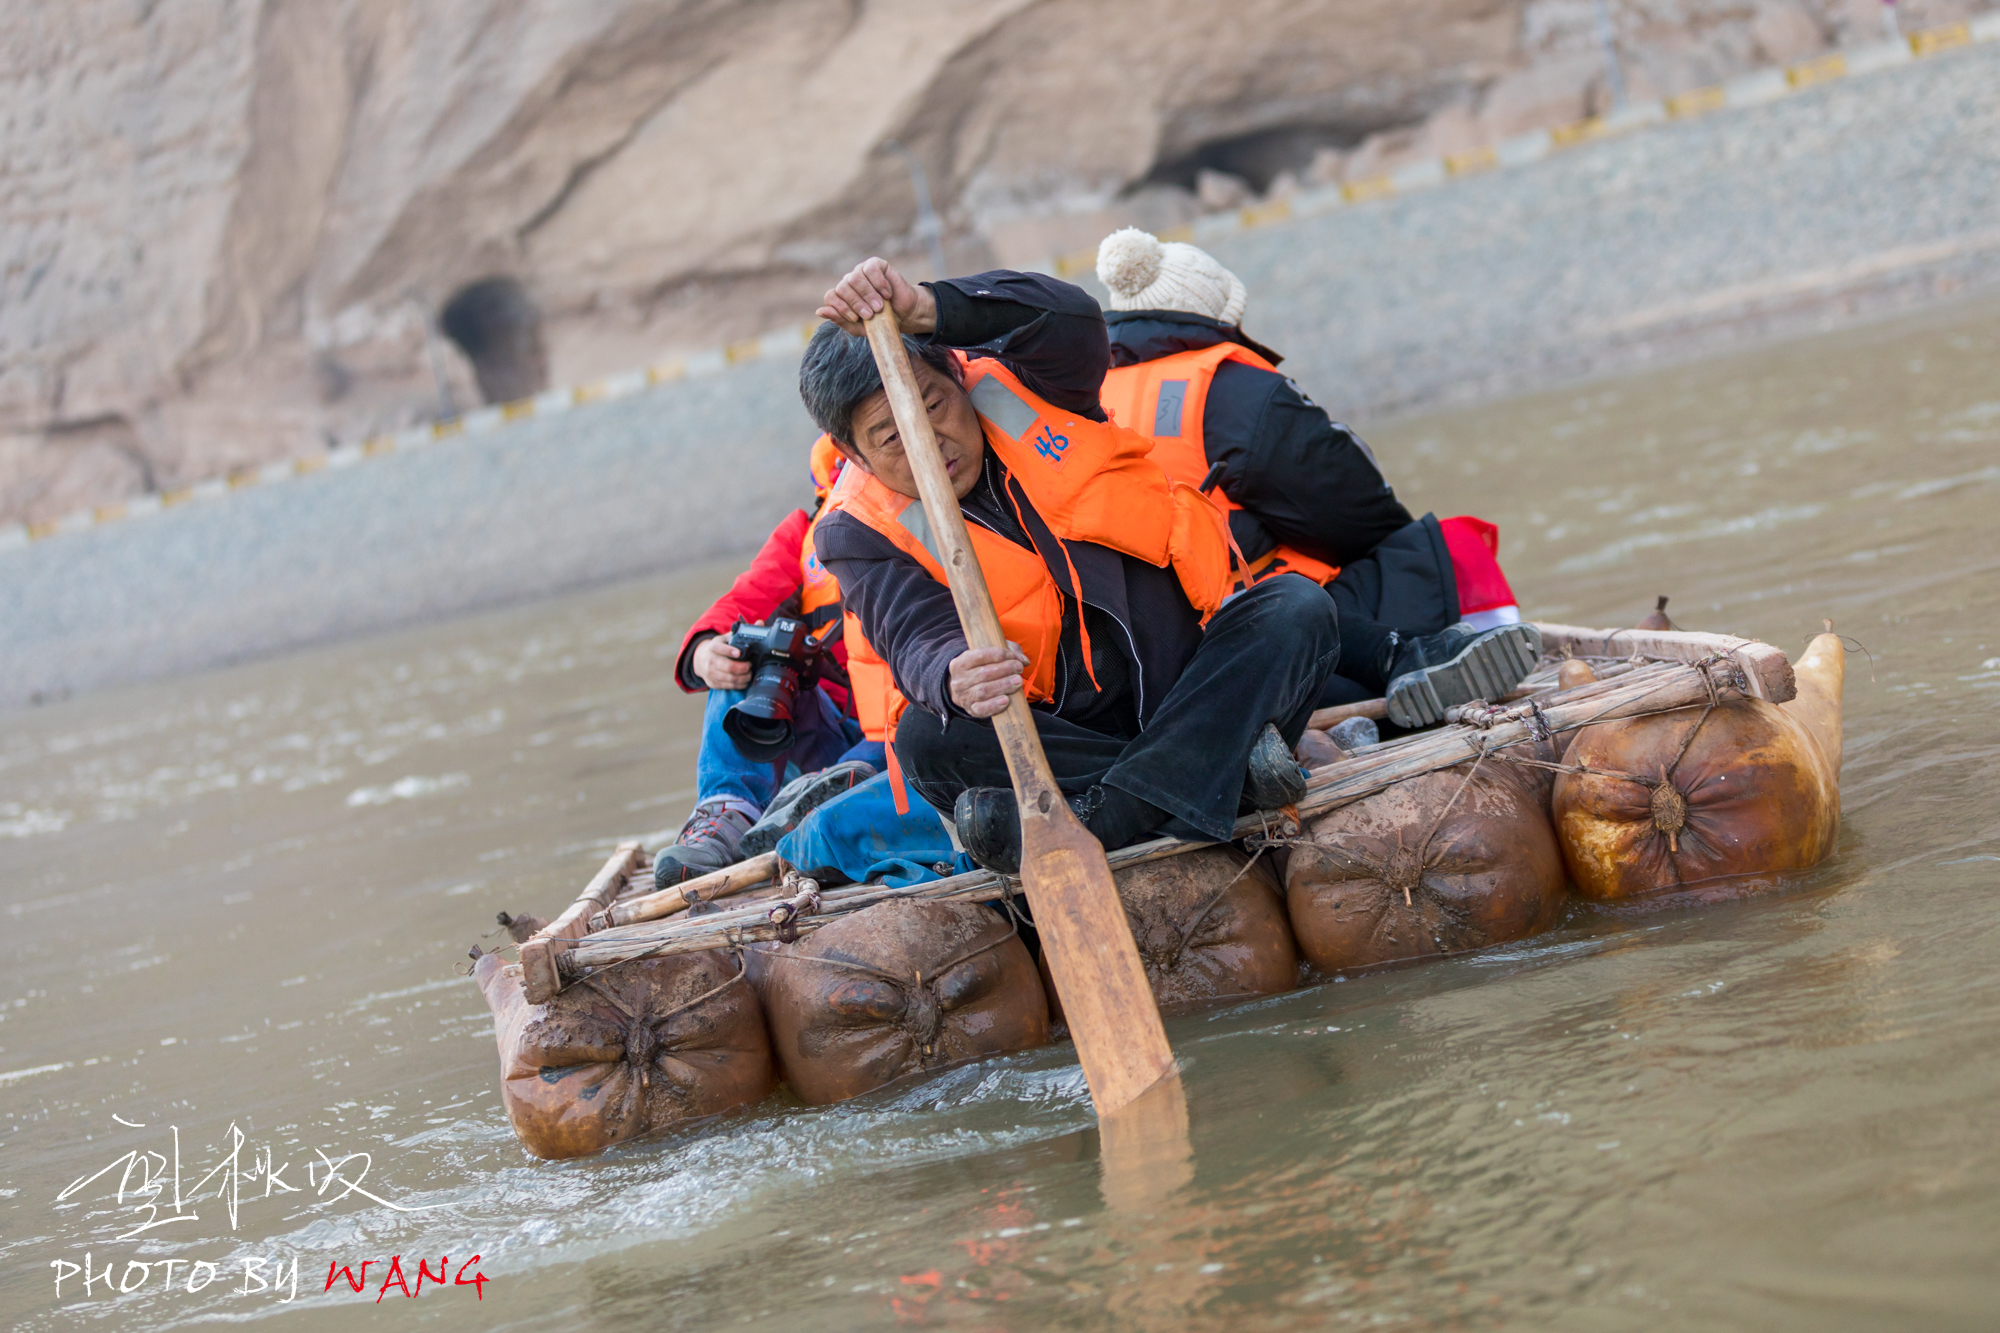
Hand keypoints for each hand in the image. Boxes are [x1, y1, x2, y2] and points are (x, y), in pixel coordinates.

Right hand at [693, 635, 751, 690]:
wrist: (701, 659)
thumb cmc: (719, 648)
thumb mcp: (726, 638)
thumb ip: (742, 632)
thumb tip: (760, 623)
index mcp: (713, 646)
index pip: (720, 648)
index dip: (729, 651)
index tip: (739, 653)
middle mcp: (710, 660)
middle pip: (729, 667)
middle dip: (743, 668)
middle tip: (750, 665)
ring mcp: (711, 673)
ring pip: (731, 679)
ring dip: (744, 677)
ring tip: (749, 673)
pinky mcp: (712, 683)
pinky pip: (729, 686)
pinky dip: (739, 684)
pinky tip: (744, 680)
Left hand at [818, 257, 937, 335]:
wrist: (904, 315)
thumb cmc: (879, 323)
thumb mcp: (858, 327)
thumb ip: (839, 319)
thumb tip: (819, 311)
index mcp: (842, 296)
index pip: (831, 296)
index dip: (841, 308)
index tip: (855, 318)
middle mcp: (849, 282)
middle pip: (842, 287)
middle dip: (856, 303)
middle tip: (870, 315)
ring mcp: (861, 272)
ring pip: (855, 278)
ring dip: (868, 294)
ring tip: (880, 307)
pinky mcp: (876, 265)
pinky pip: (871, 269)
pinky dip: (879, 283)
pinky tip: (887, 294)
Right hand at [948, 642, 1027, 717]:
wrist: (967, 691)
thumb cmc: (982, 669)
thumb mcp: (991, 657)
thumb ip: (1009, 652)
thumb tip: (1024, 660)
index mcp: (960, 663)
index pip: (981, 655)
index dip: (1000, 655)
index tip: (1015, 657)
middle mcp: (959, 680)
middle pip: (984, 673)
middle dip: (1004, 669)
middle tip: (1019, 668)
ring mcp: (963, 696)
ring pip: (983, 691)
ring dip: (1003, 685)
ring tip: (1017, 681)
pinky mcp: (971, 710)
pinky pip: (981, 709)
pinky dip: (994, 705)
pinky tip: (1006, 701)